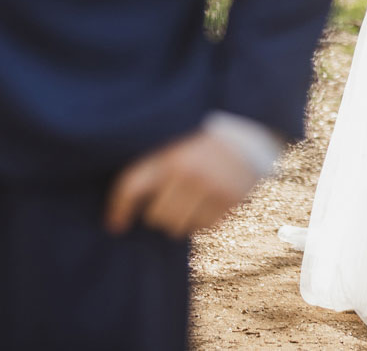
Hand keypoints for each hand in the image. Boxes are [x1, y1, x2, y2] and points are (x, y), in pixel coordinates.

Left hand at [104, 129, 256, 238]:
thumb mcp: (176, 146)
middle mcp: (190, 174)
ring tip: (192, 198)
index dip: (119, 208)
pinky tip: (210, 201)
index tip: (115, 225)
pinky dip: (202, 220)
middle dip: (159, 211)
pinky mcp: (231, 204)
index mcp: (172, 156)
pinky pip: (203, 228)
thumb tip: (117, 218)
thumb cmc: (204, 144)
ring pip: (178, 227)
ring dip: (181, 218)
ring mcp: (213, 191)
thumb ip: (153, 171)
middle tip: (172, 197)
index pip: (132, 186)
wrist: (252, 138)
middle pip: (156, 216)